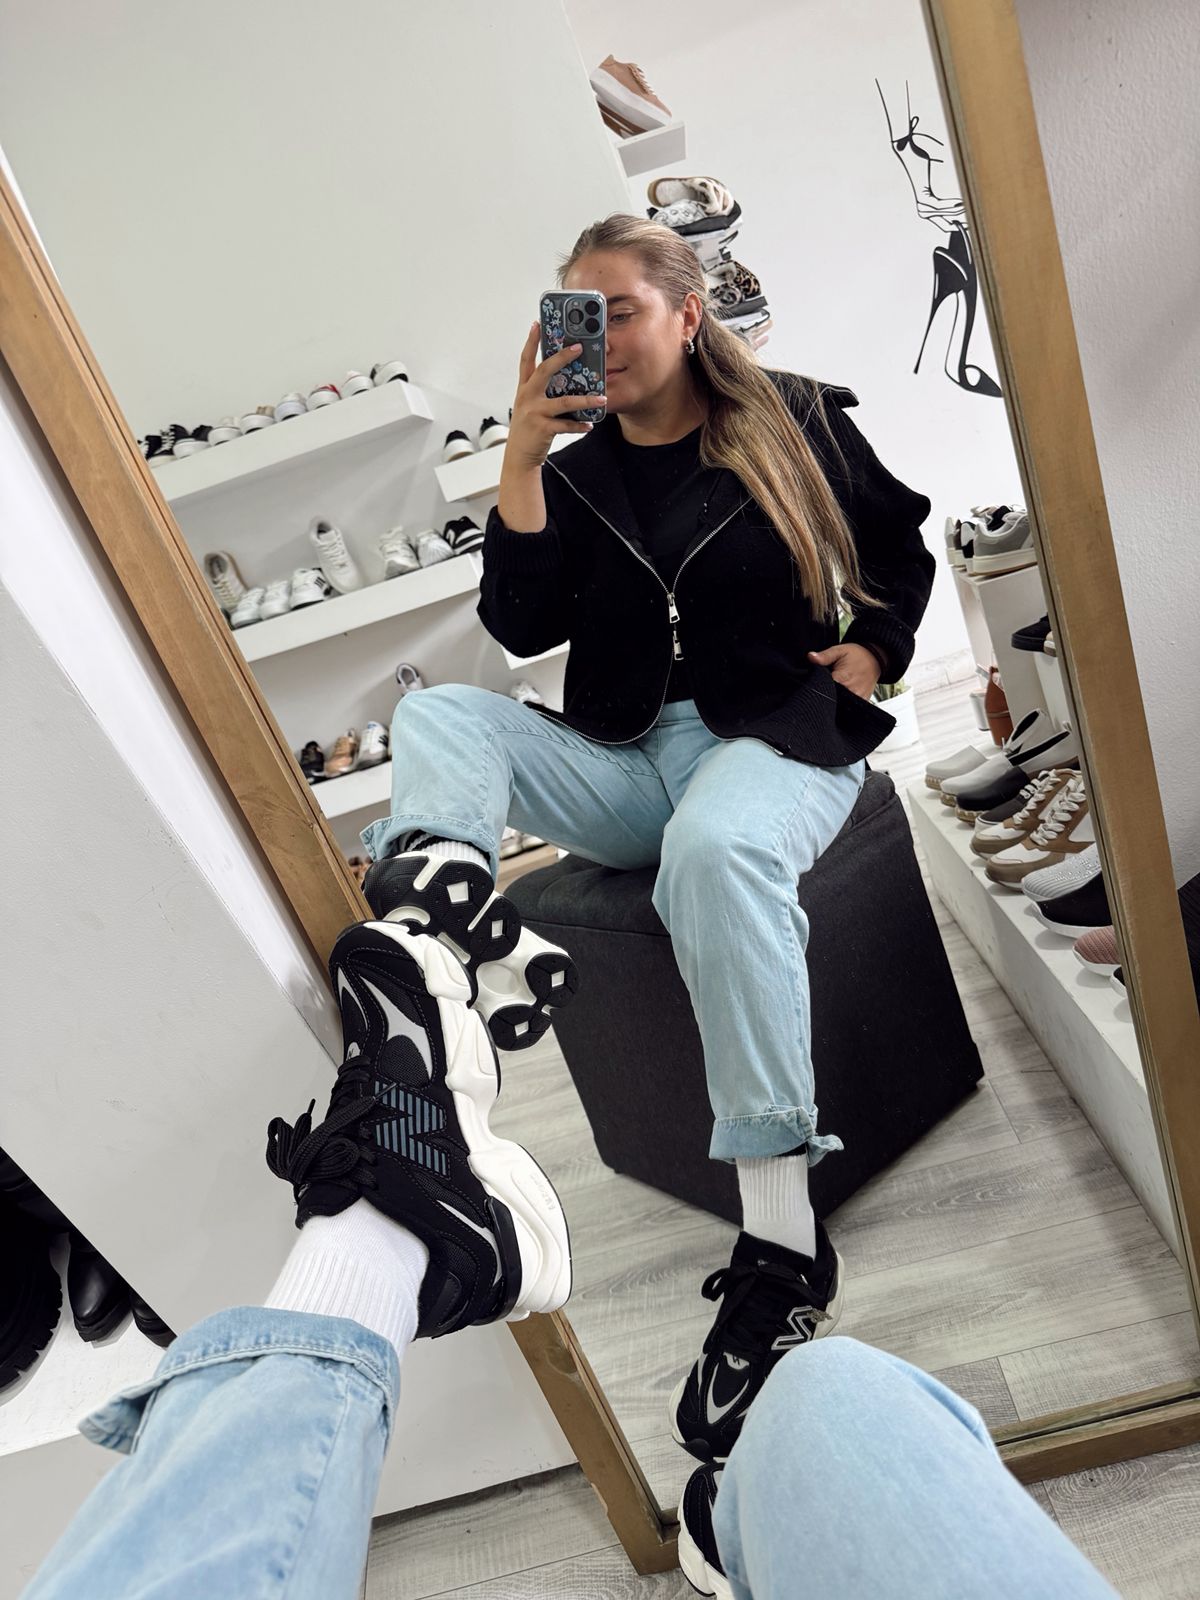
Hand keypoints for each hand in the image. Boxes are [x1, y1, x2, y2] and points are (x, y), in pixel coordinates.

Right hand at [505, 323, 605, 470]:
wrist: (519, 456)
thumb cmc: (529, 429)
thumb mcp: (532, 405)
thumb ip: (544, 391)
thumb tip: (568, 378)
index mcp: (524, 388)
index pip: (526, 360)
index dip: (531, 341)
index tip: (537, 324)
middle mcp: (527, 397)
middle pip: (544, 370)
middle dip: (561, 357)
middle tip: (578, 348)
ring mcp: (534, 412)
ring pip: (563, 401)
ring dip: (584, 399)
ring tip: (601, 398)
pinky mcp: (542, 428)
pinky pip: (566, 425)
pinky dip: (579, 425)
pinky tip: (589, 425)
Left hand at [808, 643, 881, 699]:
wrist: (875, 659)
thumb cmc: (857, 655)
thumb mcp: (839, 650)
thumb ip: (824, 656)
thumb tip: (811, 657)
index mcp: (843, 679)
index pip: (824, 690)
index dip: (818, 687)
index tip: (817, 682)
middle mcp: (851, 691)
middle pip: (831, 698)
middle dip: (826, 692)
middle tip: (828, 683)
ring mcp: (858, 698)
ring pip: (840, 705)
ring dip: (835, 698)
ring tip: (836, 688)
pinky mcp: (862, 702)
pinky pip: (849, 707)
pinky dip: (844, 702)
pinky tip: (843, 693)